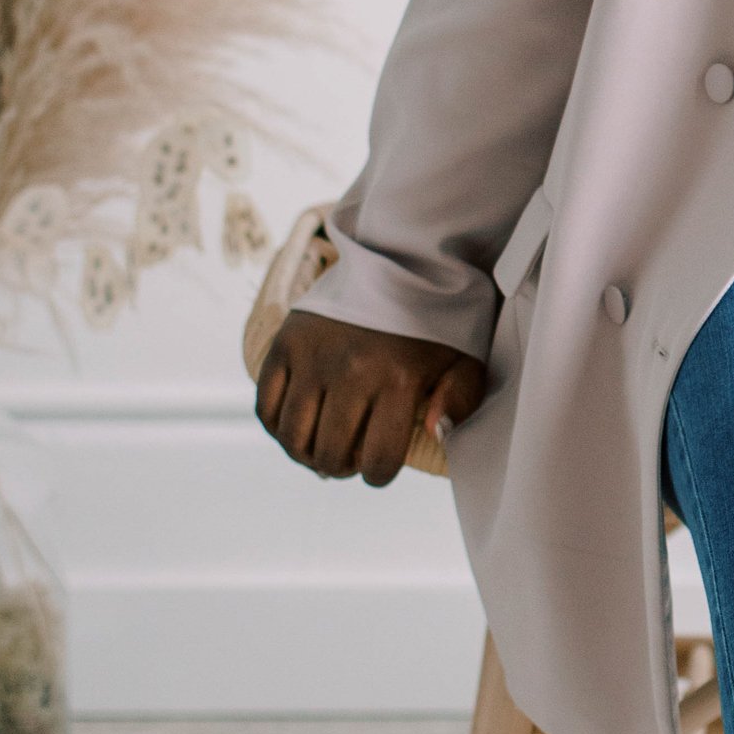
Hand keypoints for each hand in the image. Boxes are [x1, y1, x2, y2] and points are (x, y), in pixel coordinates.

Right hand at [256, 308, 486, 487]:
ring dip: (307, 454)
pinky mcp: (285, 344)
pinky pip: (266, 407)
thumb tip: (435, 433)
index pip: (377, 460)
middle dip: (343, 467)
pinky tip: (298, 427)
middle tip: (351, 457)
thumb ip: (461, 399)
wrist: (399, 260)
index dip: (378, 474)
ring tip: (323, 446)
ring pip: (292, 438)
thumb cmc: (436, 319)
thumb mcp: (467, 356)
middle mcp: (351, 371)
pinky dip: (278, 429)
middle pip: (330, 454)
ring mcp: (313, 358)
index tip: (379, 465)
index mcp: (398, 379)